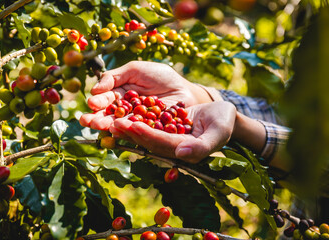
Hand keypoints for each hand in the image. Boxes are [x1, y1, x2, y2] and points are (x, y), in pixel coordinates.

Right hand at [80, 61, 211, 129]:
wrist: (185, 90)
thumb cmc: (161, 76)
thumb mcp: (136, 69)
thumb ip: (115, 76)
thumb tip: (95, 88)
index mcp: (120, 94)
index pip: (106, 99)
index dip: (98, 101)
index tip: (92, 103)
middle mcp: (125, 110)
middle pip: (108, 115)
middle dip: (96, 117)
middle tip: (87, 121)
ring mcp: (135, 122)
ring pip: (118, 124)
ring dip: (106, 126)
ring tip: (97, 126)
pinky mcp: (146, 132)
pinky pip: (134, 132)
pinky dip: (124, 132)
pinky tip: (115, 131)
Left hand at [109, 101, 236, 162]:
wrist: (221, 114)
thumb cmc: (224, 122)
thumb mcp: (219, 132)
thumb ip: (202, 146)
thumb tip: (181, 152)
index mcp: (185, 151)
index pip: (164, 144)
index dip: (148, 136)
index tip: (134, 126)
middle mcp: (172, 148)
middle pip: (149, 141)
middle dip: (132, 132)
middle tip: (115, 123)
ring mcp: (167, 139)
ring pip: (145, 134)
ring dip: (128, 128)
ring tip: (112, 119)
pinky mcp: (163, 129)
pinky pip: (147, 125)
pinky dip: (134, 120)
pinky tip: (121, 113)